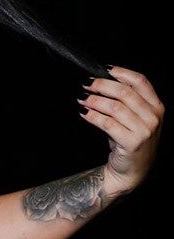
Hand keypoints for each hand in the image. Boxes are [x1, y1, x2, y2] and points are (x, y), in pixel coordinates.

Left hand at [78, 65, 164, 194]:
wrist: (133, 169)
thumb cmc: (130, 139)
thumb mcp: (134, 117)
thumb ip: (124, 99)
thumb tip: (99, 81)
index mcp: (156, 106)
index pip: (141, 81)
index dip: (121, 72)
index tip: (104, 69)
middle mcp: (153, 117)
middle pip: (124, 92)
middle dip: (101, 85)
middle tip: (86, 84)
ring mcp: (145, 131)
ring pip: (114, 107)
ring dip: (93, 100)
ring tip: (81, 98)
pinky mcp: (132, 143)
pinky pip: (107, 123)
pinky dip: (92, 115)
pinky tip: (84, 112)